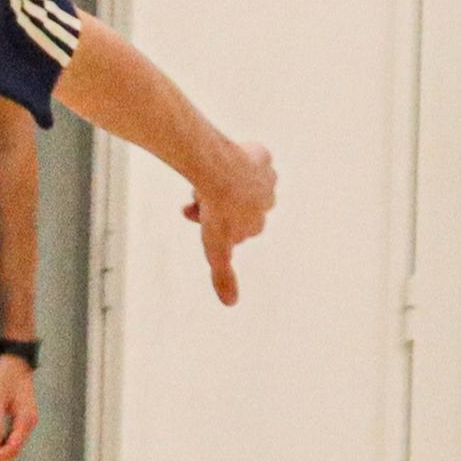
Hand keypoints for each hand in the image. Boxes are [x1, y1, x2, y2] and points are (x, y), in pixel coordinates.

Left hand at [0, 351, 39, 460]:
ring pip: (14, 444)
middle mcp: (29, 423)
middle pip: (14, 449)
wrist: (16, 359)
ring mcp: (27, 420)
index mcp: (26, 419)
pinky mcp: (22, 417)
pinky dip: (2, 443)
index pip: (12, 448)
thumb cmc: (6, 375)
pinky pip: (13, 436)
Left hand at [180, 138, 277, 305]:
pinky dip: (235, 159)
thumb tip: (231, 304)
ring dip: (221, 182)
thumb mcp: (216, 250)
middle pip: (234, 205)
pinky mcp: (262, 156)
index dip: (213, 224)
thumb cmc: (217, 211)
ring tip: (203, 181)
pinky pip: (250, 156)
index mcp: (257, 225)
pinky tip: (222, 160)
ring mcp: (266, 178)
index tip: (196, 217)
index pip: (234, 228)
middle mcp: (267, 202)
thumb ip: (224, 275)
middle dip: (214, 204)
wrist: (219, 173)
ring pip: (240, 181)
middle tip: (193, 200)